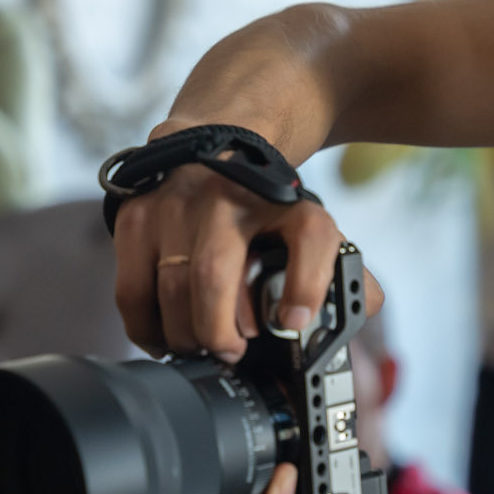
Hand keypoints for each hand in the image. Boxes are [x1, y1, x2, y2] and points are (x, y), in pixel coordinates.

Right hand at [112, 153, 384, 361]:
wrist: (218, 141)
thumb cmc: (265, 205)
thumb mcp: (308, 225)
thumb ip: (341, 271)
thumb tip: (361, 307)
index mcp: (288, 201)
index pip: (310, 236)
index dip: (306, 283)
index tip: (295, 322)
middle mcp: (230, 196)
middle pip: (213, 274)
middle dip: (219, 330)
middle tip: (229, 352)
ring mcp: (177, 203)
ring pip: (171, 286)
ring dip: (184, 334)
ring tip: (200, 347)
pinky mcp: (137, 215)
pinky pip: (132, 289)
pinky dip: (146, 326)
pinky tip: (163, 339)